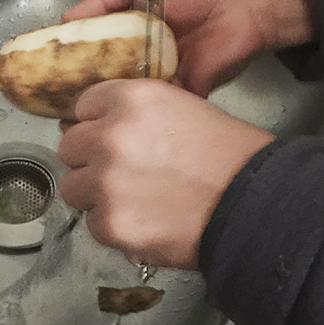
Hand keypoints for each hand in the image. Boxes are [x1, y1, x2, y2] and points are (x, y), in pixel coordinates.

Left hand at [58, 80, 273, 269]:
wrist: (254, 202)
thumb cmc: (225, 150)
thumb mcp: (178, 107)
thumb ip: (131, 111)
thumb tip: (92, 124)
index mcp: (129, 99)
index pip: (82, 105)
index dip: (96, 121)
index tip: (107, 133)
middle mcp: (109, 136)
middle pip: (69, 146)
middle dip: (90, 157)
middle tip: (118, 169)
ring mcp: (106, 182)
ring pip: (72, 187)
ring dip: (94, 192)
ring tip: (128, 199)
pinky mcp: (111, 225)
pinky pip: (92, 223)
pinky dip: (111, 224)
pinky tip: (141, 221)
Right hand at [63, 0, 314, 96]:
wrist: (243, 6)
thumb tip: (65, 20)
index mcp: (129, 28)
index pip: (95, 46)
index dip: (74, 58)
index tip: (49, 74)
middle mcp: (140, 53)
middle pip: (108, 74)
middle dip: (86, 89)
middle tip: (59, 106)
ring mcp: (160, 75)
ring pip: (127, 92)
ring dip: (107, 103)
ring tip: (77, 120)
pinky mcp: (180, 91)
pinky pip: (155, 105)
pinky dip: (139, 112)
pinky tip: (113, 122)